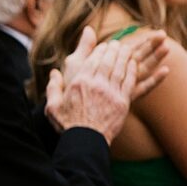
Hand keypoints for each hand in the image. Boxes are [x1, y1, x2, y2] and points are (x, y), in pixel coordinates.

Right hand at [44, 25, 140, 140]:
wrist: (86, 141)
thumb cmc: (68, 124)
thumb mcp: (53, 105)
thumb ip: (53, 87)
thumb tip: (53, 73)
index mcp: (79, 83)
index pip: (92, 60)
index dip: (100, 51)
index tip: (104, 45)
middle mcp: (96, 85)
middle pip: (108, 62)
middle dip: (114, 50)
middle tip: (118, 44)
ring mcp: (111, 93)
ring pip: (120, 69)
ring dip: (124, 57)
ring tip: (127, 49)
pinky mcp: (123, 102)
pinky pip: (129, 82)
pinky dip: (132, 71)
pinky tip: (134, 65)